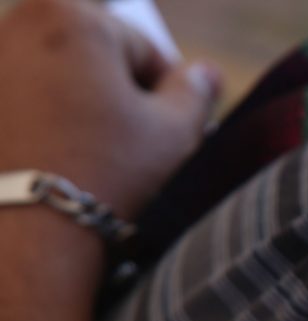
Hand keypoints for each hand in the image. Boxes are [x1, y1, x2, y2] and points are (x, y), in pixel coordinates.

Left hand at [0, 0, 219, 218]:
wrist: (32, 230)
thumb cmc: (109, 173)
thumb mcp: (175, 132)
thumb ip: (196, 91)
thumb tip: (206, 71)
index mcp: (73, 17)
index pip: (143, 48)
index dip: (163, 93)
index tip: (163, 132)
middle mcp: (19, 24)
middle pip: (95, 55)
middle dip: (115, 93)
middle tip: (125, 145)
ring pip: (56, 76)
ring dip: (77, 106)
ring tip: (88, 154)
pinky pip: (23, 100)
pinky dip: (41, 121)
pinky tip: (54, 157)